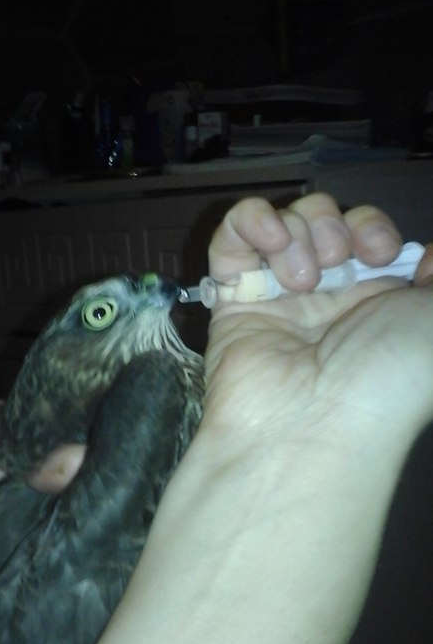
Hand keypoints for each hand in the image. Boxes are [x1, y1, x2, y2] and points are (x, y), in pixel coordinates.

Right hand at [201, 193, 432, 458]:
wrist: (313, 422)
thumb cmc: (387, 375)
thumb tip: (428, 255)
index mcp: (378, 303)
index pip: (369, 236)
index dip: (374, 230)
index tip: (381, 255)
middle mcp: (328, 300)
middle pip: (325, 223)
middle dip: (334, 228)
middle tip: (337, 266)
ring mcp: (277, 299)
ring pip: (283, 224)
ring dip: (298, 232)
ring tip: (302, 279)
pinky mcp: (233, 300)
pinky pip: (230, 239)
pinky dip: (250, 221)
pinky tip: (270, 239)